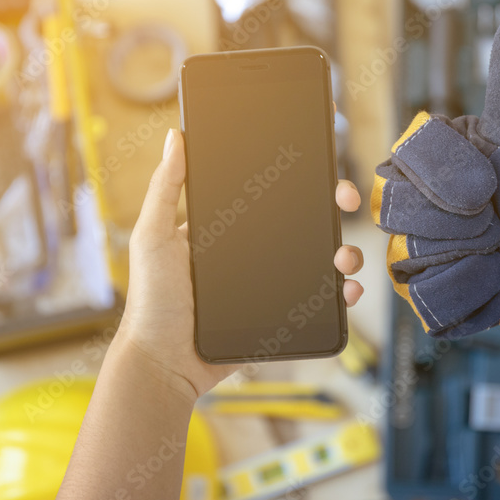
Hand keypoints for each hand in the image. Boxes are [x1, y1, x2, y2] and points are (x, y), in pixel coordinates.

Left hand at [118, 128, 364, 400]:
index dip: (298, 179)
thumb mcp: (152, 236)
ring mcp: (269, 284)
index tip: (321, 163)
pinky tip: (348, 289)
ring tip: (344, 256)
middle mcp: (252, 253)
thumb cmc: (152, 300)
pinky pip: (320, 301)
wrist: (165, 363)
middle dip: (334, 208)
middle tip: (346, 200)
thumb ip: (165, 187)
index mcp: (226, 228)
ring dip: (344, 252)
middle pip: (305, 223)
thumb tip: (176, 136)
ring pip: (320, 260)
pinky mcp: (281, 316)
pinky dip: (342, 293)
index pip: (270, 195)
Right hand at [372, 7, 499, 373]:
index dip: (451, 178)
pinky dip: (475, 294)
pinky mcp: (431, 301)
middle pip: (400, 216)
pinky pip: (433, 304)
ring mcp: (415, 257)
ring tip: (498, 250)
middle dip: (464, 221)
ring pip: (415, 263)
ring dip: (474, 258)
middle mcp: (407, 208)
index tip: (490, 182)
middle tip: (496, 218)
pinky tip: (497, 282)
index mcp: (420, 164)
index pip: (403, 165)